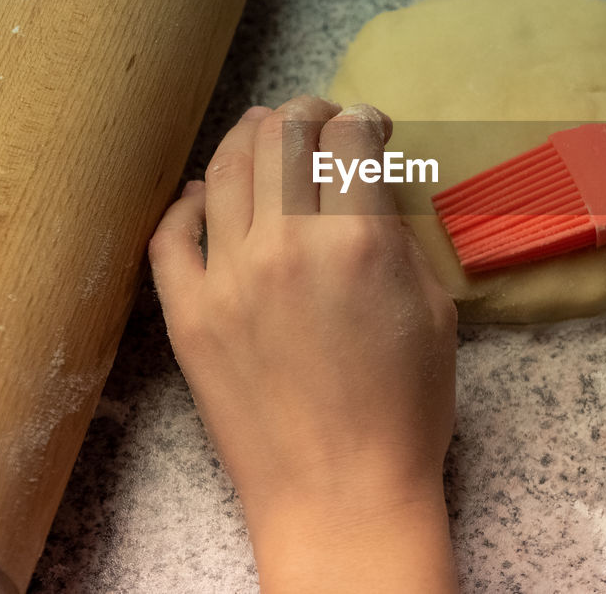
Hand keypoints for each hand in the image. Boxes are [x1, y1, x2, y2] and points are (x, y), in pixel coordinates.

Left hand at [149, 96, 457, 592]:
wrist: (341, 494)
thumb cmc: (407, 409)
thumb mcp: (433, 308)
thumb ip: (399, 234)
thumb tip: (369, 184)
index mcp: (359, 241)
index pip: (348, 136)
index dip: (363, 118)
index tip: (369, 128)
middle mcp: (287, 245)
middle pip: (283, 134)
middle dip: (307, 111)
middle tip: (320, 120)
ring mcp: (227, 278)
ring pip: (226, 168)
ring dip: (251, 137)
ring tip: (267, 135)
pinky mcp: (187, 315)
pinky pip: (171, 234)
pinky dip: (190, 201)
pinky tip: (209, 194)